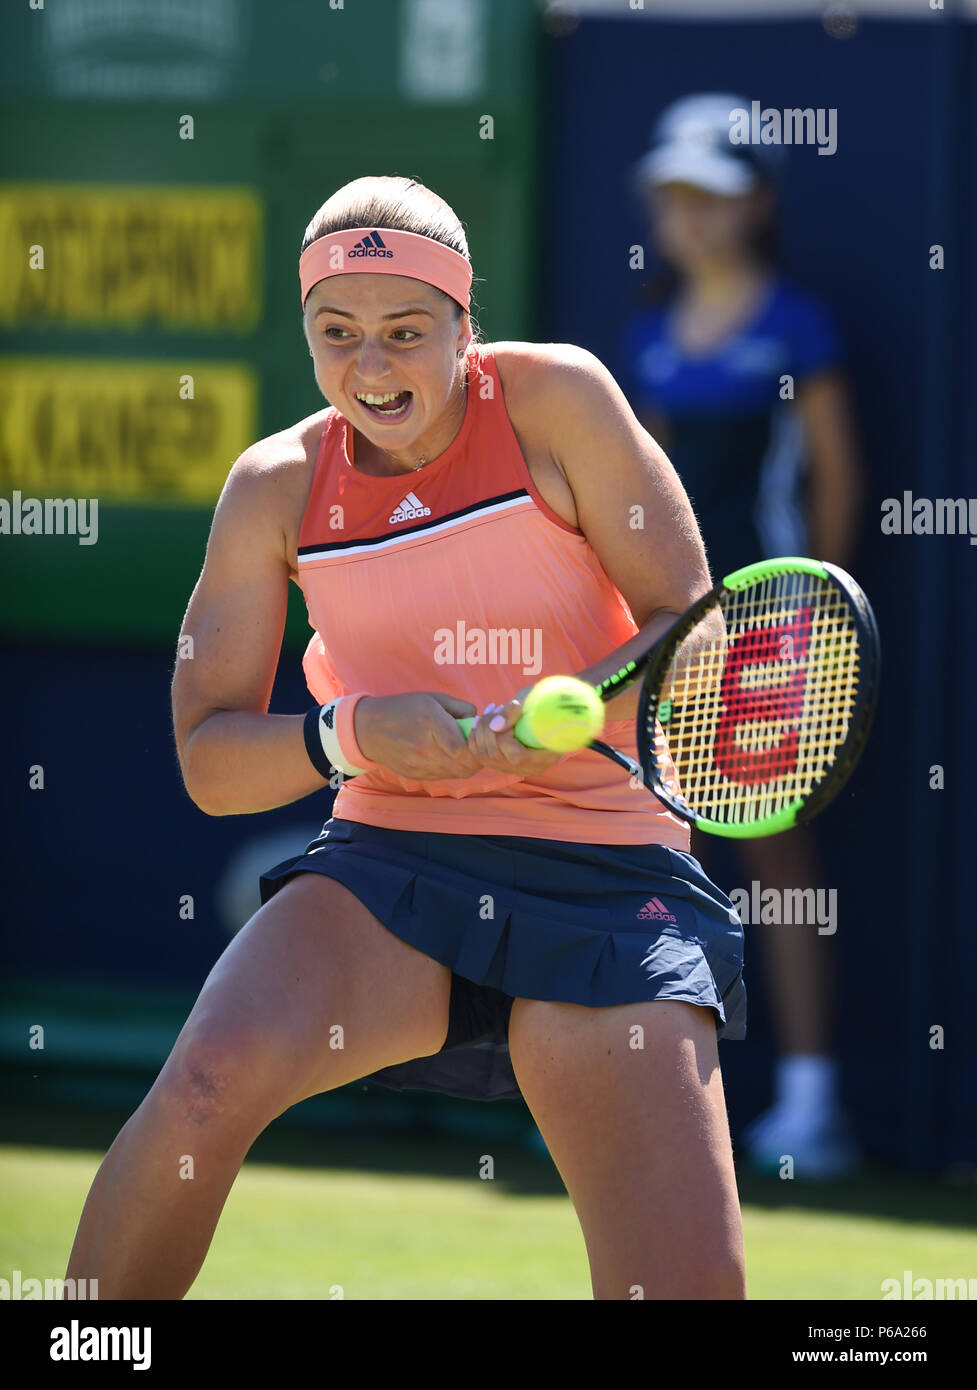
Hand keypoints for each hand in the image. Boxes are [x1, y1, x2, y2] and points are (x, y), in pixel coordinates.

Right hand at [353, 692, 483, 780]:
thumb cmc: (403, 708)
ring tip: (462, 752)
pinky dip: (451, 769)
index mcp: (432, 722)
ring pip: (456, 774)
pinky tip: (447, 757)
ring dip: (465, 765)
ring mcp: (419, 765)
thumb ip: (461, 708)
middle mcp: (425, 747)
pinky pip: (443, 777)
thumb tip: (479, 721)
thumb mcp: (433, 698)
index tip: (479, 739)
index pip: (464, 748)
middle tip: (477, 748)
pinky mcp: (415, 775)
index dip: (477, 747)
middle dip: (476, 759)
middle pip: (464, 766)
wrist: (368, 729)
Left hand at [464, 686, 564, 779]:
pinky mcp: (501, 763)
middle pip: (496, 756)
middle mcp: (530, 768)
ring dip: (482, 730)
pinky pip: (479, 754)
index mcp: (546, 756)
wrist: (548, 709)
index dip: (504, 738)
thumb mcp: (534, 699)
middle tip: (495, 709)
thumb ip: (516, 711)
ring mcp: (514, 768)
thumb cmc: (546, 701)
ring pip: (485, 756)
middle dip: (488, 729)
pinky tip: (483, 720)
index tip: (506, 715)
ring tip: (491, 711)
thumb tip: (495, 725)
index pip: (517, 758)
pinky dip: (476, 736)